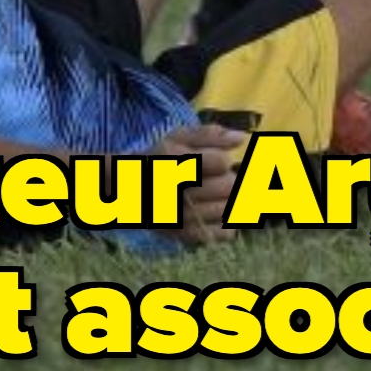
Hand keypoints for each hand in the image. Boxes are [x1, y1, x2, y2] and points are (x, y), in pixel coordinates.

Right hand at [150, 120, 248, 245]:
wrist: (129, 192)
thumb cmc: (159, 159)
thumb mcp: (177, 138)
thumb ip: (209, 134)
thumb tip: (241, 137)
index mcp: (176, 163)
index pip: (221, 162)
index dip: (222, 161)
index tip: (214, 162)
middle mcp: (176, 191)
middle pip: (228, 186)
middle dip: (229, 180)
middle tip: (219, 180)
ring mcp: (180, 217)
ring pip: (227, 209)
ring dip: (229, 201)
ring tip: (216, 196)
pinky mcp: (184, 236)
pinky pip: (222, 233)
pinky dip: (227, 224)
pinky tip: (216, 214)